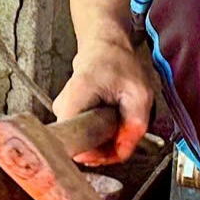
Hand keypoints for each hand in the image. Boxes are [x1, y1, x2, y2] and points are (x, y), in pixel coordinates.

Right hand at [50, 38, 155, 164]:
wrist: (105, 44)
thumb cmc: (119, 63)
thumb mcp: (139, 93)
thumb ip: (134, 126)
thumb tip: (122, 153)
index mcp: (73, 103)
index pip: (76, 149)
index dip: (99, 155)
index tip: (116, 144)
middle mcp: (61, 112)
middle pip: (82, 149)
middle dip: (107, 147)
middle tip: (124, 128)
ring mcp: (62, 114)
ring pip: (85, 144)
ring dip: (106, 139)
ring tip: (118, 116)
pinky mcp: (68, 115)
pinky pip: (85, 136)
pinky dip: (102, 133)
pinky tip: (111, 117)